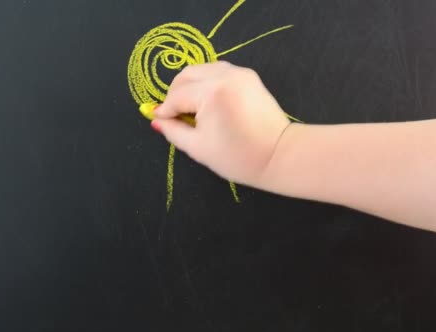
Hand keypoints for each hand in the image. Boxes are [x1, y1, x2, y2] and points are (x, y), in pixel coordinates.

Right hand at [153, 61, 290, 186]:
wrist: (278, 155)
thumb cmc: (238, 157)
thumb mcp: (198, 147)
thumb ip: (173, 131)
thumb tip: (156, 119)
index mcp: (211, 92)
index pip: (177, 96)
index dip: (165, 110)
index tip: (161, 121)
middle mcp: (225, 75)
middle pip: (186, 75)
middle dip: (176, 94)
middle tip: (175, 115)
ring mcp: (239, 72)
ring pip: (202, 70)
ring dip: (191, 86)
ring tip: (193, 110)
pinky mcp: (248, 76)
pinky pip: (218, 72)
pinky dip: (207, 83)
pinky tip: (209, 103)